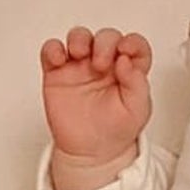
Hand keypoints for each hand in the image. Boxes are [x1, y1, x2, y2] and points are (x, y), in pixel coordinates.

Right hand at [39, 26, 152, 165]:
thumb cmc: (116, 131)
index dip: (133, 43)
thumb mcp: (138, 111)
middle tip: (102, 64)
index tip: (128, 50)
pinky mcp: (58, 73)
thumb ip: (138, 85)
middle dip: (104, 44)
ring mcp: (80, 67)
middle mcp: (105, 64)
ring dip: (79, 39)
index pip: (134, 46)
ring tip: (81, 55)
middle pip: (105, 37)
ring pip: (79, 37)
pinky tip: (59, 59)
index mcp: (127, 71)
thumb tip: (127, 61)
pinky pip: (52, 51)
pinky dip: (53, 49)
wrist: (92, 153)